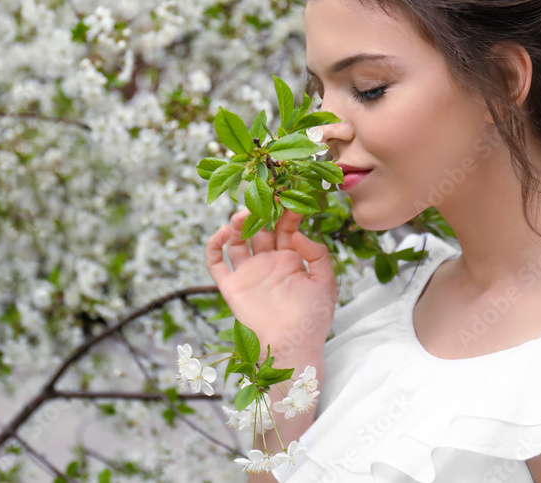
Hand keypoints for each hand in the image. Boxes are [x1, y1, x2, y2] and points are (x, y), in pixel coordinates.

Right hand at [205, 209, 337, 357]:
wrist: (293, 346)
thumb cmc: (312, 319)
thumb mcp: (325, 283)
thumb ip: (317, 255)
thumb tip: (297, 234)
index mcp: (291, 258)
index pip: (285, 226)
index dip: (284, 210)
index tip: (285, 193)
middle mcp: (268, 262)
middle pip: (259, 229)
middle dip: (258, 212)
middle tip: (259, 198)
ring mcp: (248, 273)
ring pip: (237, 240)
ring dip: (236, 224)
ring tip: (240, 215)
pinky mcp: (231, 285)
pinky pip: (216, 261)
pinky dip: (214, 245)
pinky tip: (223, 233)